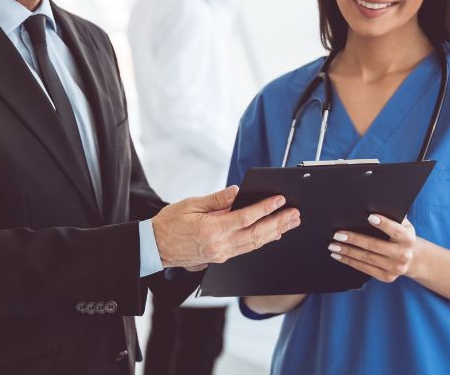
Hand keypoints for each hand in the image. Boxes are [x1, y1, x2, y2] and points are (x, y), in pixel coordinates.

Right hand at [152, 185, 300, 269]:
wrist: (155, 247)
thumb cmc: (169, 223)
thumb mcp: (191, 204)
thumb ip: (217, 199)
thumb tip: (237, 192)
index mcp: (211, 230)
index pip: (246, 218)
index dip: (265, 209)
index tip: (279, 200)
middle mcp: (219, 245)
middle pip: (256, 234)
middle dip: (278, 223)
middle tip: (294, 214)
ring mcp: (221, 254)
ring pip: (254, 244)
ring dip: (275, 233)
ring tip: (290, 223)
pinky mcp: (220, 258)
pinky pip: (246, 249)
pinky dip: (261, 241)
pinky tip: (272, 235)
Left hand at [328, 214, 420, 282]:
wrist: (413, 259)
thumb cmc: (400, 236)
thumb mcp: (402, 225)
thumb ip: (391, 217)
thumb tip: (369, 207)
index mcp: (408, 238)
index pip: (396, 230)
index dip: (384, 224)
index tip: (369, 216)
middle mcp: (403, 254)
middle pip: (375, 246)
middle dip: (354, 239)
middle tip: (337, 234)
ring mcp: (395, 268)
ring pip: (367, 258)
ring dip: (347, 251)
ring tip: (333, 245)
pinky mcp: (386, 277)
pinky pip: (364, 268)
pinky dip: (349, 261)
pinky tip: (338, 255)